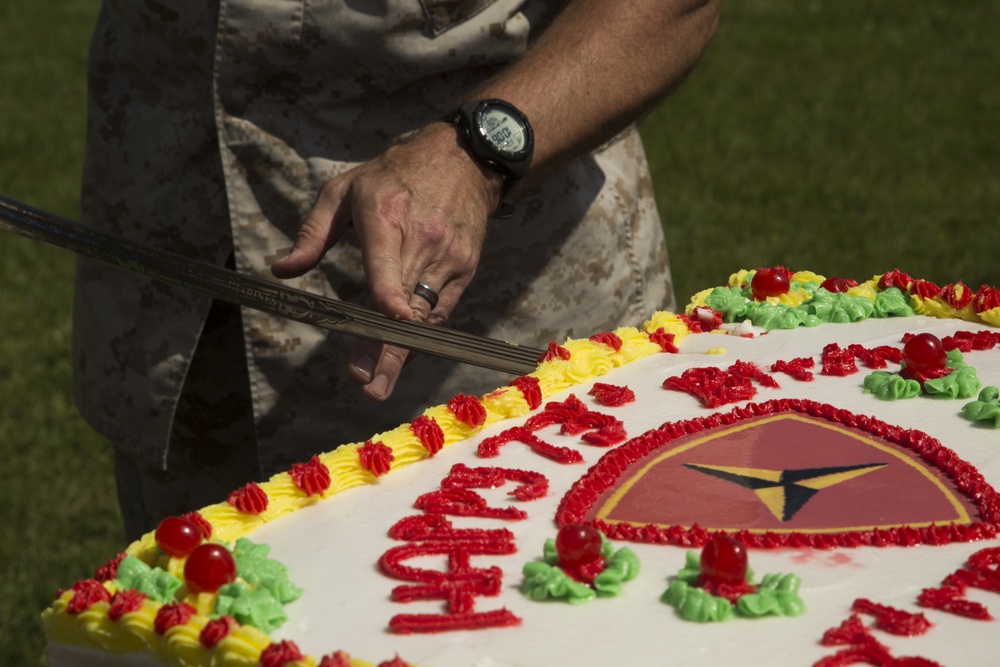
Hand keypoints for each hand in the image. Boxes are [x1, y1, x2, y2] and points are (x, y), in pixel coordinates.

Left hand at [271, 122, 502, 399]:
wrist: (464, 158)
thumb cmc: (394, 174)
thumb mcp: (344, 189)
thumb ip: (312, 233)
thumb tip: (282, 270)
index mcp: (387, 217)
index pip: (389, 261)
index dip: (391, 291)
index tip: (391, 318)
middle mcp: (422, 240)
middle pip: (405, 304)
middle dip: (387, 348)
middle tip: (369, 385)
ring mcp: (449, 257)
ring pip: (424, 315)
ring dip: (402, 352)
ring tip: (378, 382)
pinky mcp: (465, 267)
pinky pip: (440, 308)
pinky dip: (420, 331)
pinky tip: (399, 354)